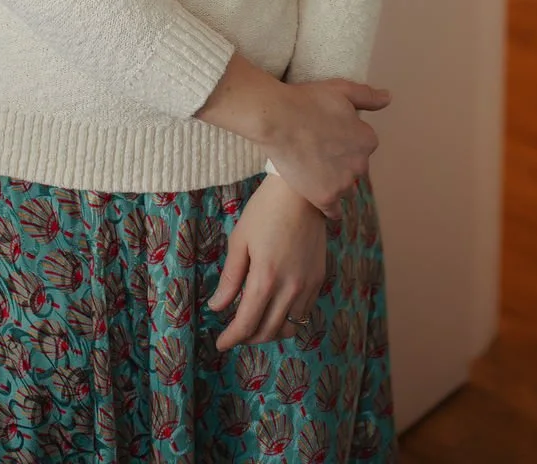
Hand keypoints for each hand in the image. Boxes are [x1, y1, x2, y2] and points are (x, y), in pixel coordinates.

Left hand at [205, 175, 327, 352]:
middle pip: (268, 331)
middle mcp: (290, 288)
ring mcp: (308, 286)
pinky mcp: (319, 279)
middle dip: (248, 338)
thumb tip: (217, 306)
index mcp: (265, 279)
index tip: (220, 344)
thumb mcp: (240, 241)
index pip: (246, 324)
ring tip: (254, 324)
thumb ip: (230, 278)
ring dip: (269, 332)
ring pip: (288, 328)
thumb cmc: (265, 211)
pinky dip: (287, 320)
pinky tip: (276, 310)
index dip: (231, 338)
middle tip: (234, 333)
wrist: (301, 192)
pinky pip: (303, 313)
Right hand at [266, 77, 390, 218]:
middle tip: (318, 151)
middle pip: (355, 167)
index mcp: (367, 140)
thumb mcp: (342, 90)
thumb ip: (368, 96)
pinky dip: (330, 207)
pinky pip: (334, 211)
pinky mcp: (325, 197)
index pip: (362, 145)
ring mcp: (343, 183)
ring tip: (314, 171)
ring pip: (346, 188)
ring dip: (336, 182)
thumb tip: (388, 98)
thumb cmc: (308, 100)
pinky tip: (322, 199)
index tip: (329, 134)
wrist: (278, 120)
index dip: (345, 139)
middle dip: (342, 161)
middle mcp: (361, 164)